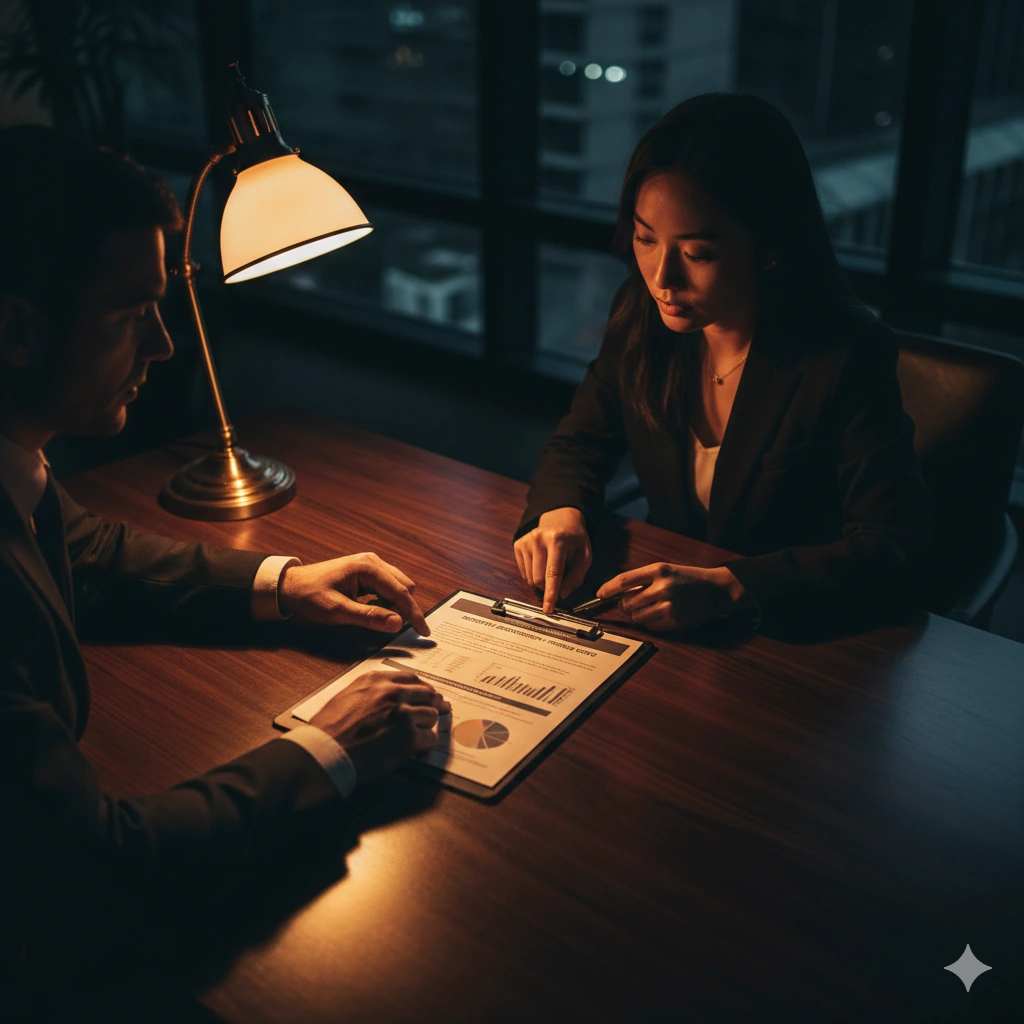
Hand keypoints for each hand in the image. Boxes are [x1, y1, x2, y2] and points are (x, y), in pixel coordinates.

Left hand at [279, 553, 429, 634]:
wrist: (291, 585)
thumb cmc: (310, 596)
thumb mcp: (338, 611)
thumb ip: (369, 617)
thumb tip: (398, 623)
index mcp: (368, 568)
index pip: (401, 592)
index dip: (414, 614)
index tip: (424, 632)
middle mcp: (373, 561)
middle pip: (405, 586)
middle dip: (403, 608)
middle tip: (386, 625)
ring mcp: (371, 564)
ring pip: (398, 586)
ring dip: (393, 605)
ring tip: (372, 616)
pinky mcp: (368, 571)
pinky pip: (387, 586)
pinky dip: (385, 600)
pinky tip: (369, 608)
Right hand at [310, 670, 451, 783]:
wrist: (324, 751)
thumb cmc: (328, 728)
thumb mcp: (346, 696)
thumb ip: (370, 692)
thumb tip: (387, 698)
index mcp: (376, 680)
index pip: (411, 679)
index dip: (422, 689)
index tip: (428, 695)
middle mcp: (393, 692)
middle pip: (427, 694)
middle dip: (434, 704)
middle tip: (440, 711)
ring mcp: (403, 713)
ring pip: (431, 715)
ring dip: (427, 726)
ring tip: (419, 737)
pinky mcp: (408, 737)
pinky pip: (429, 739)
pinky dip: (425, 746)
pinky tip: (417, 751)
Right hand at [513, 507, 592, 612]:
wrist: (560, 518)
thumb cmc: (574, 539)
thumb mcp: (585, 555)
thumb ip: (576, 577)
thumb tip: (563, 594)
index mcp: (558, 541)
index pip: (553, 573)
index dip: (551, 594)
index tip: (548, 608)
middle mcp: (538, 539)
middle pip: (538, 579)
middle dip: (548, 588)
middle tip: (558, 581)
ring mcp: (526, 541)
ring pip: (529, 578)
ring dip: (541, 581)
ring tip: (550, 566)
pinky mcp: (518, 544)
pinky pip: (523, 572)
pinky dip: (532, 573)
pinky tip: (541, 562)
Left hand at [597, 563, 746, 630]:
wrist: (716, 589)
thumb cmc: (688, 579)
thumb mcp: (666, 570)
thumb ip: (642, 580)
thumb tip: (617, 595)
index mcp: (658, 570)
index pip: (624, 580)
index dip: (608, 589)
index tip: (600, 594)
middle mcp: (662, 587)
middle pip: (627, 602)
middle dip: (626, 605)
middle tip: (634, 602)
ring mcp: (668, 605)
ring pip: (636, 616)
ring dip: (639, 614)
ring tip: (653, 606)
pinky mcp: (674, 621)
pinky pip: (649, 625)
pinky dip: (651, 622)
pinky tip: (662, 614)